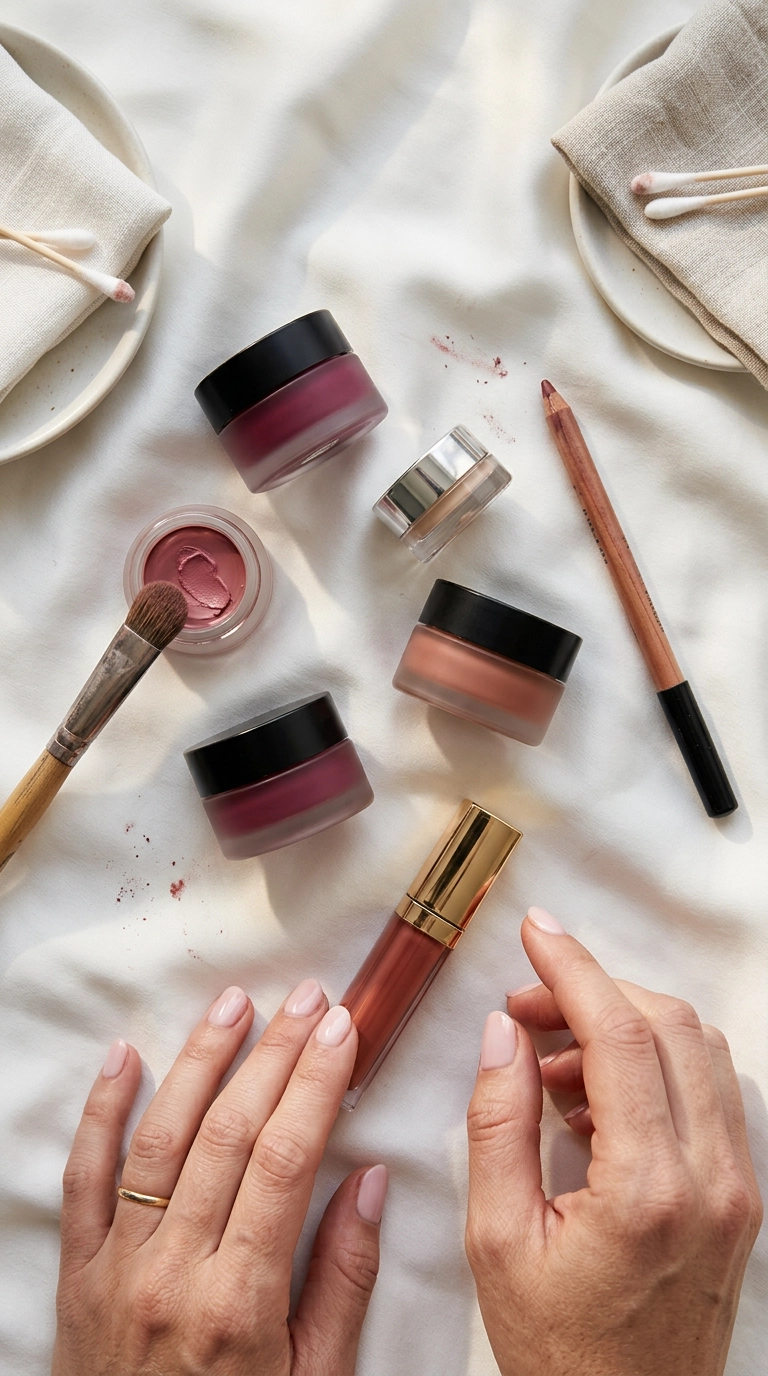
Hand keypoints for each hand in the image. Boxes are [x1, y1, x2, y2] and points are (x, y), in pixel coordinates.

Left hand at [53, 981, 386, 1375]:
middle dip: (273, 1054)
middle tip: (305, 999)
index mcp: (239, 1302)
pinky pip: (83, 1177)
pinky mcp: (77, 1272)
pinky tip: (126, 1057)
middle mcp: (172, 1271)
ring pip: (159, 1137)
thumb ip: (343, 1279)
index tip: (340, 1030)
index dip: (315, 1083)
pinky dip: (101, 1110)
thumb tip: (371, 1181)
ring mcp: (116, 1267)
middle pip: (228, 1133)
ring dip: (200, 1060)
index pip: (285, 1159)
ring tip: (234, 1003)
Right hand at [465, 908, 761, 1375]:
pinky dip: (653, 1068)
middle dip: (595, 991)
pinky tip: (592, 1099)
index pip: (621, 1035)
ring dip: (626, 1026)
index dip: (574, 969)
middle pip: (669, 1025)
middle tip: (526, 1006)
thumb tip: (505, 1034)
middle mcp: (711, 1181)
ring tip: (552, 1058)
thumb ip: (497, 1123)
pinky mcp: (739, 1198)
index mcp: (647, 1191)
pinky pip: (707, 1094)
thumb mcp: (497, 1241)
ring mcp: (735, 1189)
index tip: (536, 932)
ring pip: (699, 1051)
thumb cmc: (560, 1352)